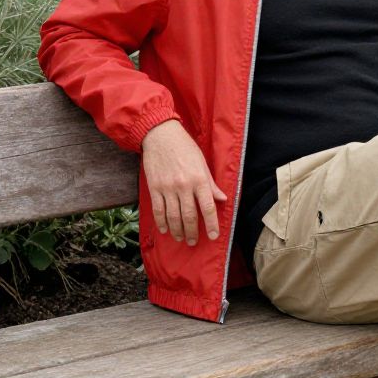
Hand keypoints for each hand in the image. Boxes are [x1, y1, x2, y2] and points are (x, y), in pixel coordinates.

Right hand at [141, 119, 226, 245]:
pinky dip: (161, 222)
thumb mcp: (203, 163)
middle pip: (189, 216)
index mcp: (199, 179)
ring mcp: (168, 188)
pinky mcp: (154, 188)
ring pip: (173, 216)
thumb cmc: (185, 148)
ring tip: (181, 238)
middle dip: (193, 232)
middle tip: (194, 242)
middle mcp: (184, 186)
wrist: (161, 136)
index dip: (212, 224)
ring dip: (177, 230)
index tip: (214, 236)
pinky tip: (165, 229)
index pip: (208, 207)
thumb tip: (223, 199)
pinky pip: (158, 210)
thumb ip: (211, 184)